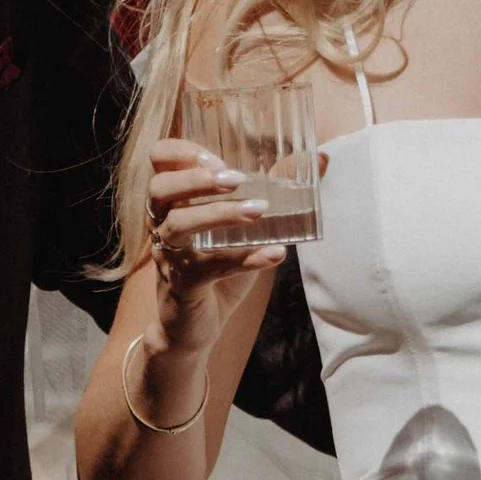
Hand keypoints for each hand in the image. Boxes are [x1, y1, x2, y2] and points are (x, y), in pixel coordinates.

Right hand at [144, 142, 285, 359]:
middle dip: (196, 178)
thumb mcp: (243, 227)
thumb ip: (274, 193)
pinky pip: (208, 268)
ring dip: (219, 214)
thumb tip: (321, 160)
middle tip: (236, 180)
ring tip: (258, 210)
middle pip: (160, 188)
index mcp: (174, 202)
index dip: (182, 151)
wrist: (193, 328)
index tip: (216, 156)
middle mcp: (163, 224)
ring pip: (179, 225)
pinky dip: (245, 260)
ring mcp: (169, 255)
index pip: (160, 159)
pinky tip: (276, 254)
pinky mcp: (183, 285)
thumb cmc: (217, 268)